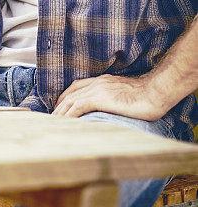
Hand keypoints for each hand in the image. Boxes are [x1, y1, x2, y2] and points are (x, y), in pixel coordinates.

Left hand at [51, 74, 165, 120]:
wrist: (155, 92)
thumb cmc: (147, 96)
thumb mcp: (126, 96)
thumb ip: (114, 100)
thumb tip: (112, 111)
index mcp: (102, 81)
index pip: (76, 87)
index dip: (66, 98)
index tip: (60, 109)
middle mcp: (97, 83)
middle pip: (69, 94)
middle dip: (59, 107)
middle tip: (51, 119)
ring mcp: (97, 89)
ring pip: (70, 100)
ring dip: (60, 113)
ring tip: (53, 125)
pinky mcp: (100, 98)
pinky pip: (78, 107)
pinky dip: (69, 115)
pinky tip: (64, 124)